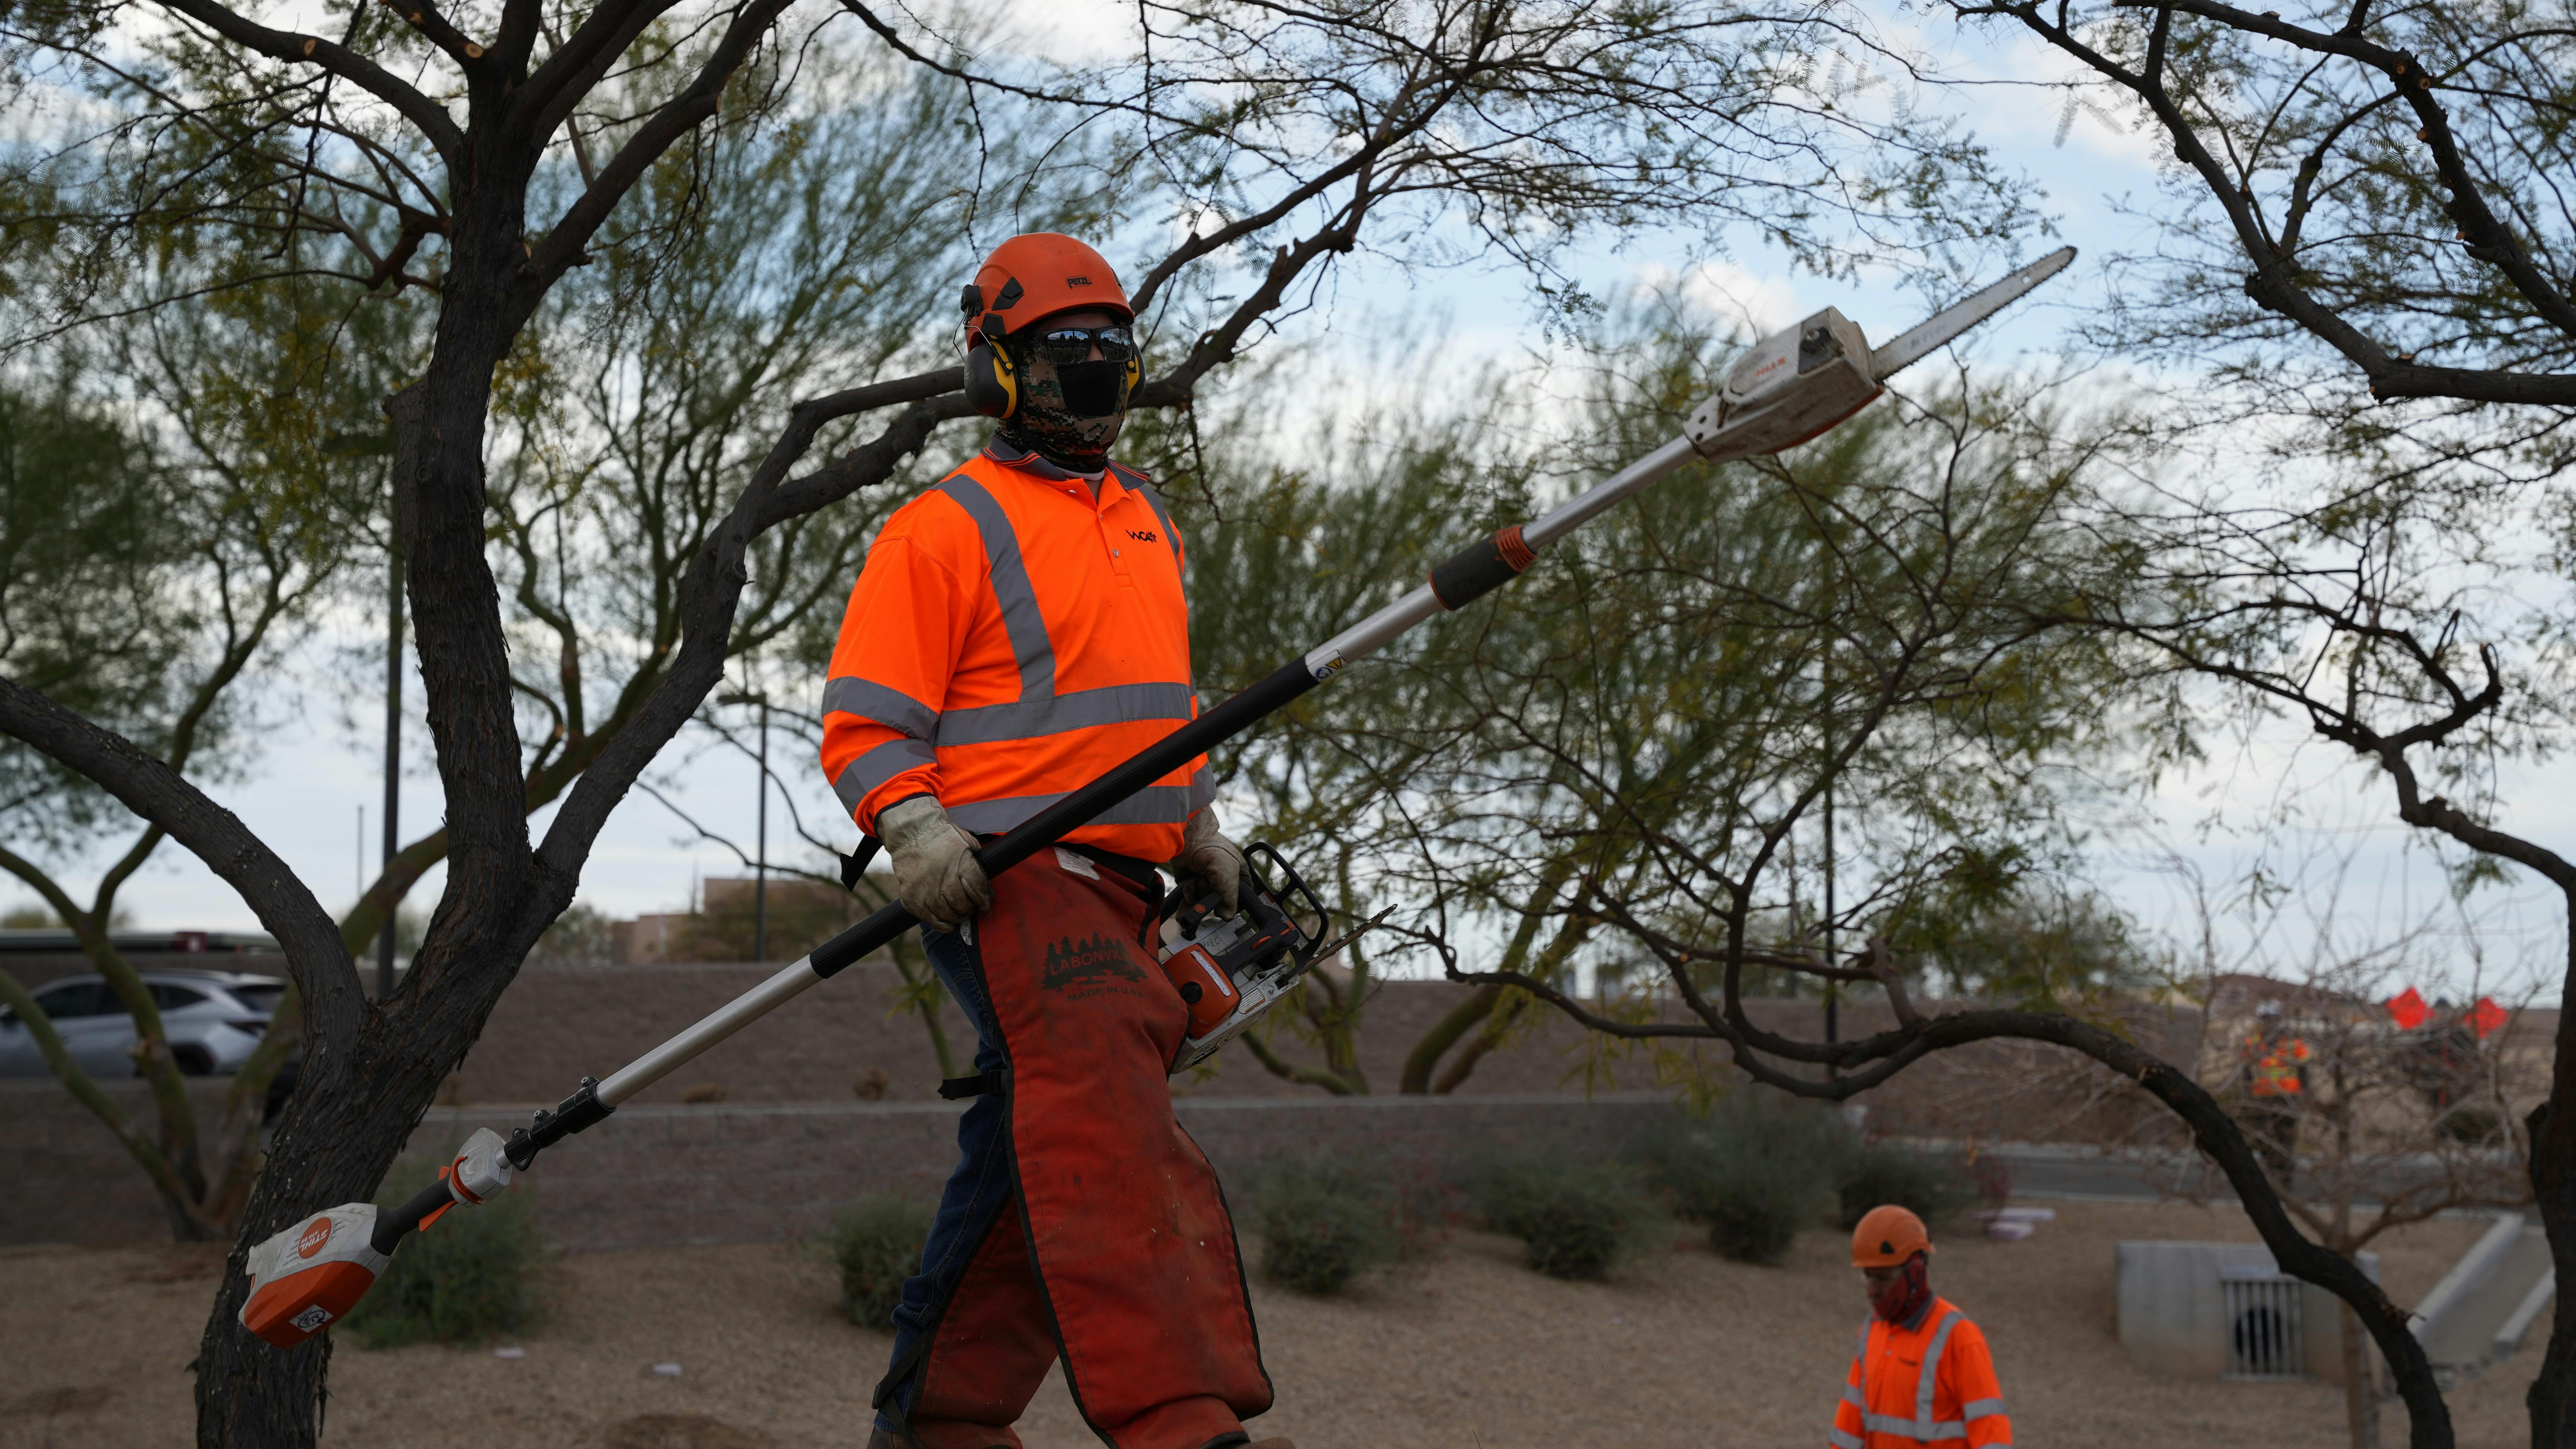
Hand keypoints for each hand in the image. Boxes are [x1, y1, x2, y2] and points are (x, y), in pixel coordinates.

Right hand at [879, 795, 991, 931]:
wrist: (911, 833)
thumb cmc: (941, 837)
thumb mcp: (966, 841)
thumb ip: (976, 862)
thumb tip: (986, 885)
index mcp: (960, 863)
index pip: (977, 888)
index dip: (984, 899)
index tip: (985, 904)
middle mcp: (944, 877)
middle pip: (962, 904)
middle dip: (970, 909)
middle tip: (970, 908)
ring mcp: (926, 889)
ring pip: (947, 913)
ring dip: (957, 917)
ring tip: (959, 914)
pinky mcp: (912, 897)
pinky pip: (929, 918)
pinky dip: (940, 925)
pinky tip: (947, 925)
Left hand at [1173, 809, 1246, 915]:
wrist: (1189, 839)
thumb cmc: (1213, 851)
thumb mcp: (1228, 877)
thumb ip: (1229, 901)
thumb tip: (1225, 916)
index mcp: (1238, 878)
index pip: (1240, 901)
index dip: (1231, 905)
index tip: (1223, 904)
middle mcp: (1222, 883)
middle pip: (1218, 905)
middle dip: (1209, 898)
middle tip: (1207, 882)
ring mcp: (1205, 884)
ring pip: (1202, 905)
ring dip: (1197, 896)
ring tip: (1196, 880)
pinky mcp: (1191, 885)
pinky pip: (1189, 902)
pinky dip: (1186, 904)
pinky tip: (1186, 899)